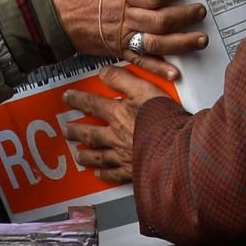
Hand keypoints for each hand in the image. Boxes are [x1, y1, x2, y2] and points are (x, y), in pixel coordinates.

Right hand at [48, 0, 209, 59]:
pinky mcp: (115, 50)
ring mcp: (119, 36)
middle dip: (186, 16)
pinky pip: (140, 60)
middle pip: (161, 20)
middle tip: (200, 11)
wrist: (47, 18)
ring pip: (156, 43)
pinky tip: (175, 72)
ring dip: (181, 43)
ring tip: (200, 40)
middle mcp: (122, 16)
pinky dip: (158, 68)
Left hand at [61, 61, 179, 184]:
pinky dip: (105, 174)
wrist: (178, 149)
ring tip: (78, 155)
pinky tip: (99, 174)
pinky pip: (114, 174)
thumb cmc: (165, 120)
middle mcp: (116, 136)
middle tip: (67, 131)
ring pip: (98, 156)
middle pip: (90, 133)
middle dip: (76, 131)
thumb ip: (123, 79)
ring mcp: (123, 155)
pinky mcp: (132, 171)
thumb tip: (104, 71)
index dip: (78, 100)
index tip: (67, 98)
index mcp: (118, 115)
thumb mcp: (145, 89)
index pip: (92, 104)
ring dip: (86, 155)